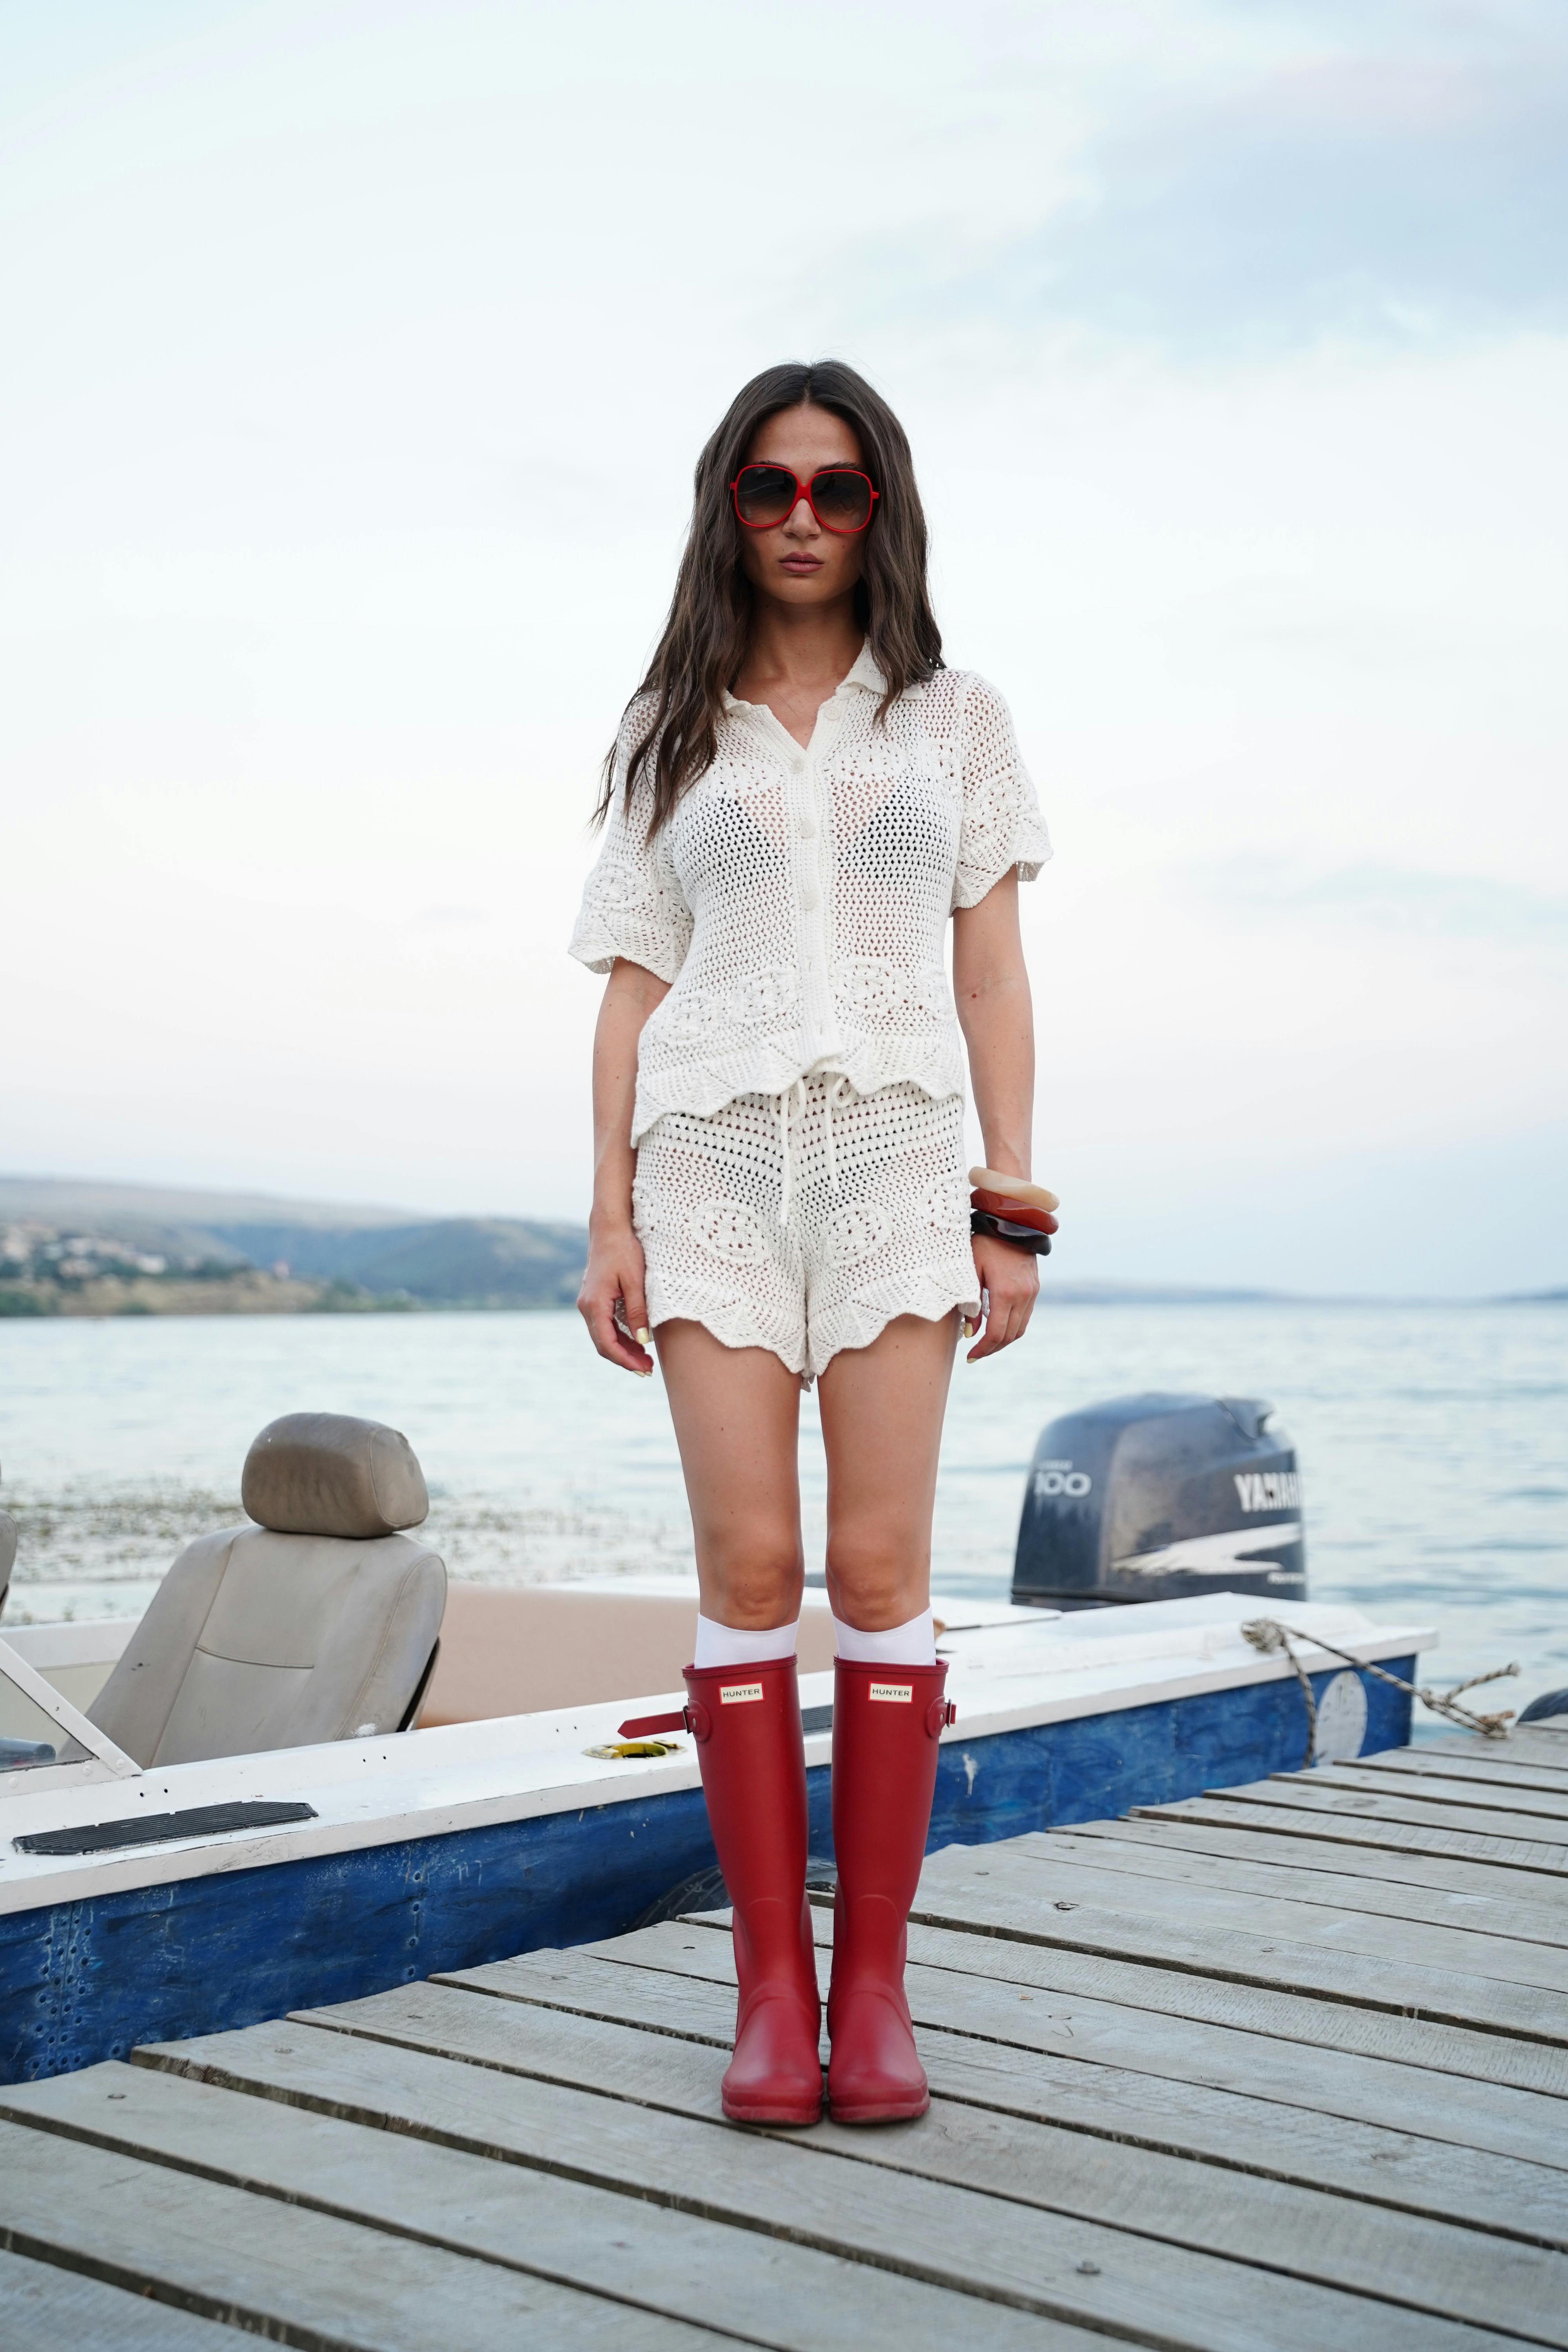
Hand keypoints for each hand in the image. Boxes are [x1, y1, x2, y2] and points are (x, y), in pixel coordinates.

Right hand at [578, 1217, 654, 1375]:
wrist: (609, 1229)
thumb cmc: (624, 1250)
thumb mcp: (636, 1281)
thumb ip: (638, 1312)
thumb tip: (643, 1341)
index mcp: (595, 1304)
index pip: (607, 1344)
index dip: (625, 1360)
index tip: (643, 1369)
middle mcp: (586, 1307)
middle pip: (603, 1344)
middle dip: (625, 1359)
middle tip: (648, 1369)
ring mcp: (588, 1303)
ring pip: (603, 1336)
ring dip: (623, 1350)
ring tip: (645, 1359)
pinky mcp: (594, 1300)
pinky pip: (604, 1326)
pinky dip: (619, 1337)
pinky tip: (637, 1342)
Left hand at [964, 1231, 1038, 1362]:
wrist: (1009, 1223)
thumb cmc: (982, 1244)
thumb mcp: (970, 1272)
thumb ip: (970, 1305)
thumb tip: (970, 1334)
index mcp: (1004, 1292)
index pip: (996, 1333)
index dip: (983, 1349)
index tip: (970, 1356)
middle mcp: (1022, 1295)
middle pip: (1010, 1335)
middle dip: (992, 1348)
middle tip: (976, 1354)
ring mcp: (1032, 1292)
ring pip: (1020, 1328)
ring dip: (1004, 1340)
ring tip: (986, 1345)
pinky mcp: (1035, 1288)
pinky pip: (1025, 1316)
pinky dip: (1012, 1326)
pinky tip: (998, 1326)